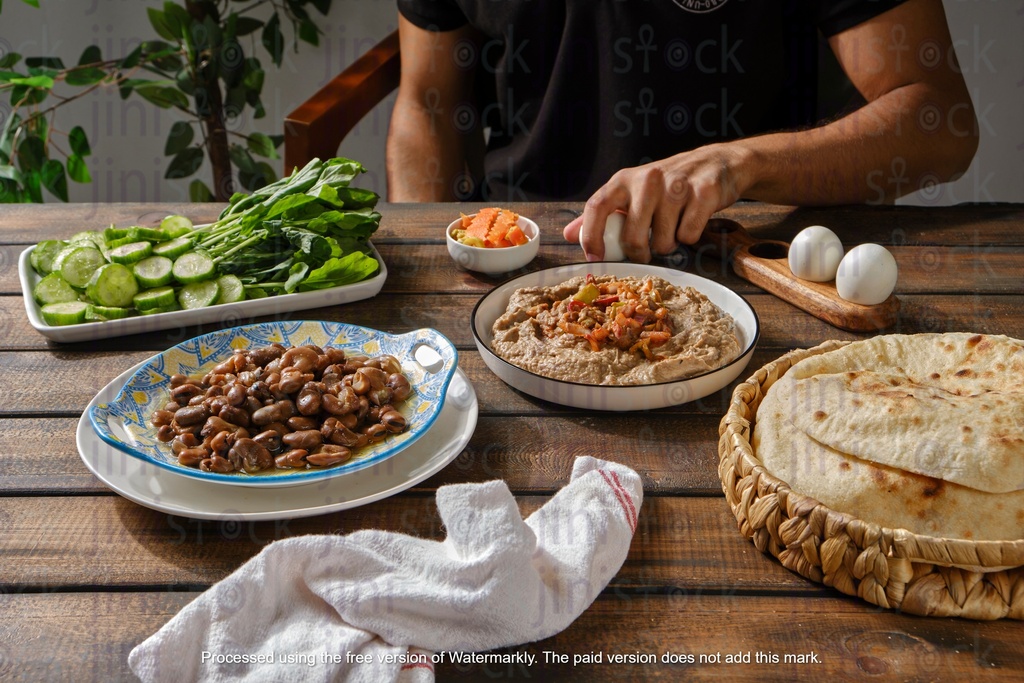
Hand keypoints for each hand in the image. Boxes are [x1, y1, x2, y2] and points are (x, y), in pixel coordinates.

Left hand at [563, 143, 749, 261]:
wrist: (717, 163)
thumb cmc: (667, 185)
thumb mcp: (632, 192)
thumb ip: (602, 214)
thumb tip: (569, 235)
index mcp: (624, 179)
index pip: (597, 206)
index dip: (591, 236)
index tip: (595, 258)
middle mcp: (648, 179)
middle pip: (633, 238)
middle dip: (640, 253)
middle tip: (647, 250)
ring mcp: (677, 185)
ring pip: (663, 242)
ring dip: (668, 244)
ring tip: (674, 226)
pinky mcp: (703, 193)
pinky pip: (689, 235)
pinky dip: (690, 236)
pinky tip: (692, 219)